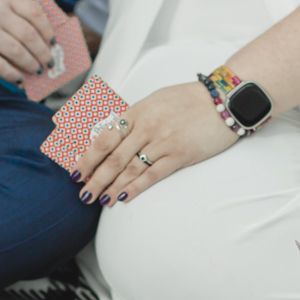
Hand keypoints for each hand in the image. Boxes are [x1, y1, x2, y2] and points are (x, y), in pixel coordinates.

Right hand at [0, 0, 55, 84]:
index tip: (53, 42)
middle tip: (48, 62)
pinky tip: (17, 79)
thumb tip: (33, 32)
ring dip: (30, 65)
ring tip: (35, 71)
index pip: (36, 12)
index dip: (48, 30)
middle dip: (43, 52)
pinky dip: (11, 74)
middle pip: (30, 35)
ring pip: (17, 52)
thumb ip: (7, 6)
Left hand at [74, 81, 240, 205]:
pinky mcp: (180, 155)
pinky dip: (135, 187)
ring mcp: (163, 141)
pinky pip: (152, 174)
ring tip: (99, 200)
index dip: (87, 157)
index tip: (76, 171)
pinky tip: (123, 197)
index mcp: (138, 111)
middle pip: (113, 157)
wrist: (224, 100)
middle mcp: (147, 126)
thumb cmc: (190, 100)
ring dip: (111, 187)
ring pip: (129, 168)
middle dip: (94, 178)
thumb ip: (135, 118)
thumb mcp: (156, 101)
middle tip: (83, 194)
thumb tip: (114, 134)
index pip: (104, 137)